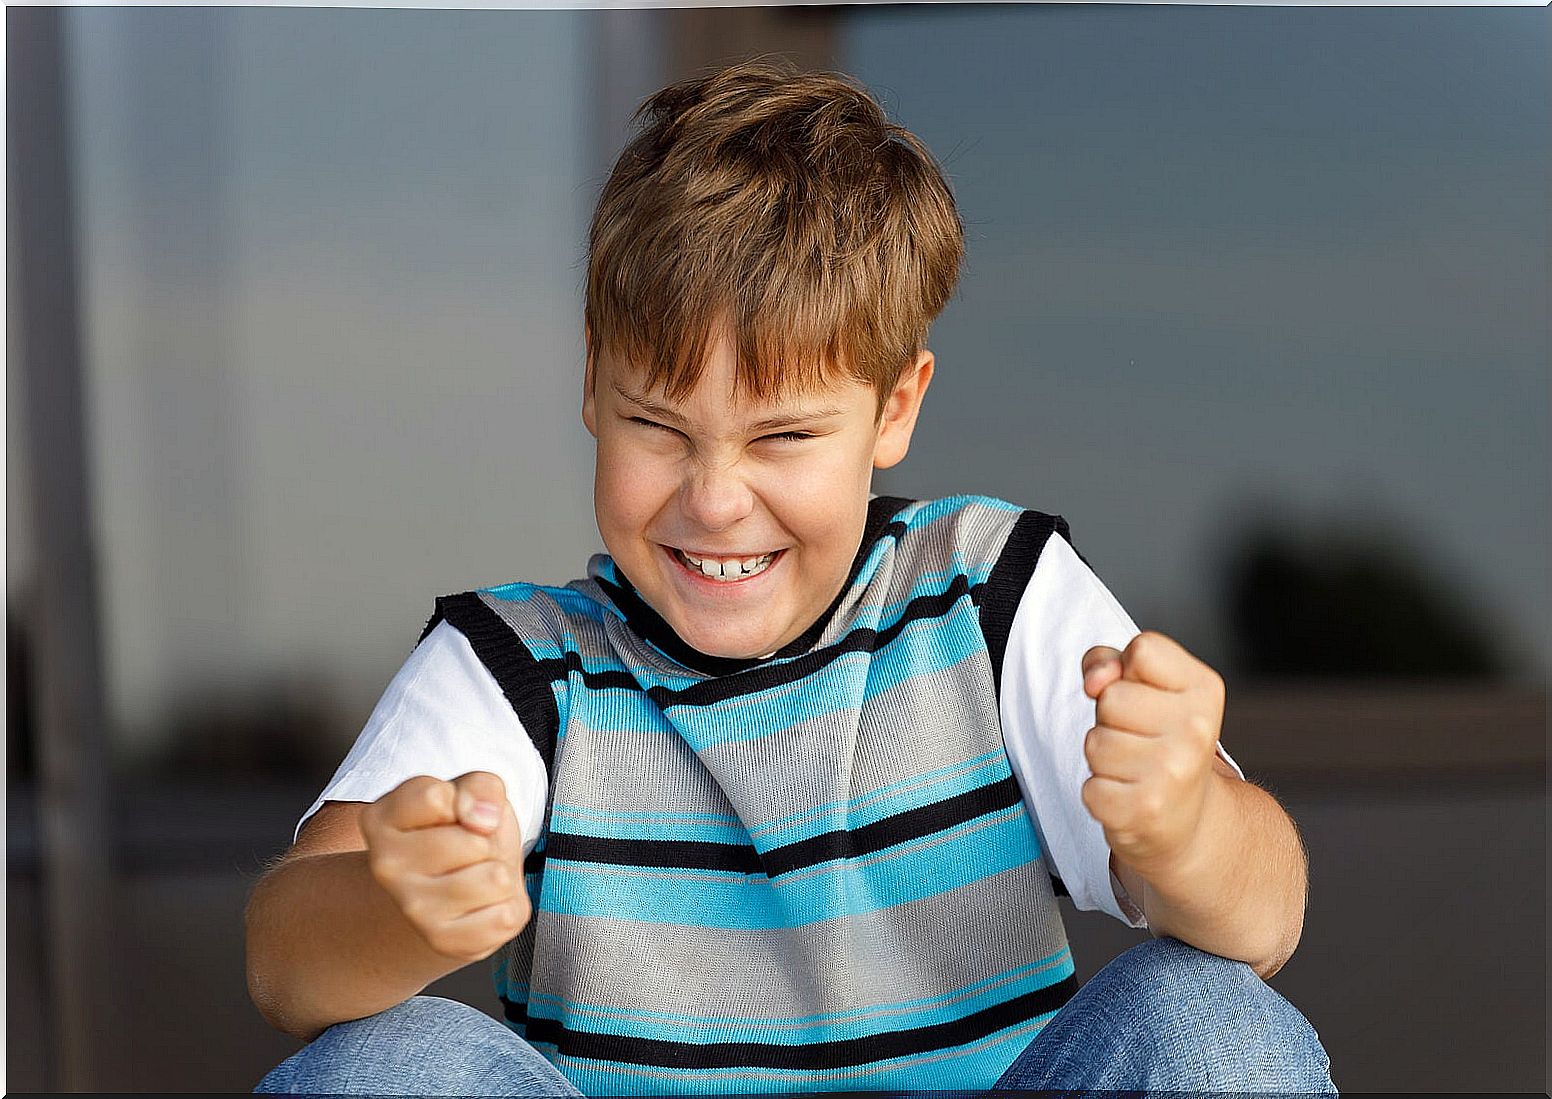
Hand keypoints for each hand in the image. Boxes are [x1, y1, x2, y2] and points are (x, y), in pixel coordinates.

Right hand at [359, 771, 530, 963]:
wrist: (451, 893)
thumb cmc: (460, 833)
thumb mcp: (471, 792)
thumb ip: (480, 787)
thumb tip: (482, 818)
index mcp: (381, 819)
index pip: (436, 797)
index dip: (463, 800)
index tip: (455, 813)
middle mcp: (386, 867)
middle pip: (474, 842)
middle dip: (487, 841)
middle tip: (470, 850)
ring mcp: (413, 909)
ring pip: (495, 879)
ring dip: (500, 873)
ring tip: (477, 874)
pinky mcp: (442, 941)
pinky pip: (505, 917)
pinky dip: (506, 906)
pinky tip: (482, 904)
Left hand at [1079, 631, 1225, 878]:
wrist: (1187, 821)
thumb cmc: (1158, 742)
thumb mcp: (1145, 688)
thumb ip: (1110, 661)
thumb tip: (1095, 681)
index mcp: (1204, 689)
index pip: (1142, 649)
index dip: (1128, 670)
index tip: (1146, 695)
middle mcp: (1196, 730)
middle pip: (1110, 698)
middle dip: (1110, 718)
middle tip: (1138, 739)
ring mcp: (1173, 773)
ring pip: (1095, 742)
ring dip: (1102, 758)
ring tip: (1133, 768)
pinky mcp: (1144, 810)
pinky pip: (1089, 788)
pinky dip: (1099, 794)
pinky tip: (1128, 796)